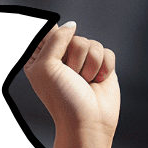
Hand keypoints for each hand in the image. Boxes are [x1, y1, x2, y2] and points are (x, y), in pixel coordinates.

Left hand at [24, 22, 118, 141]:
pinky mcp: (101, 66)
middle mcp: (61, 59)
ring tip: (84, 82)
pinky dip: (104, 67)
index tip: (49, 42)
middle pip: (72, 35)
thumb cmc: (63, 99)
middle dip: (74, 56)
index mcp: (41, 60)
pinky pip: (107, 51)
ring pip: (91, 43)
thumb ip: (55, 39)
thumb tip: (71, 25)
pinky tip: (98, 83)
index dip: (51, 35)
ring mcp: (82, 62)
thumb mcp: (47, 66)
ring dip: (90, 65)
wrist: (89, 122)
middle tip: (71, 76)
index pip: (46, 32)